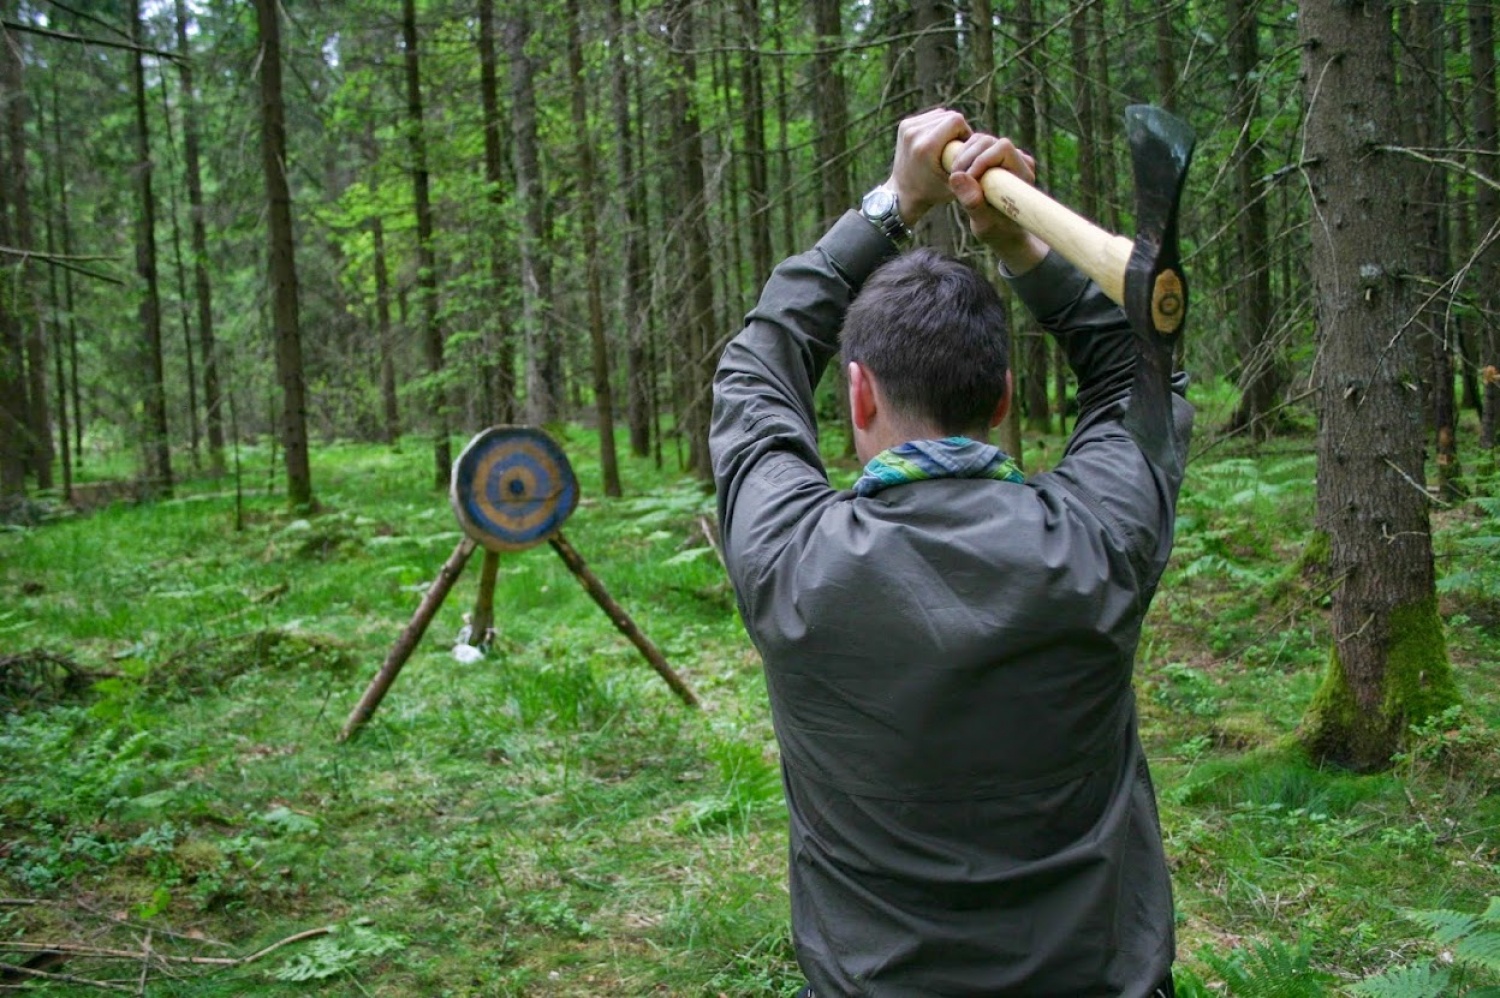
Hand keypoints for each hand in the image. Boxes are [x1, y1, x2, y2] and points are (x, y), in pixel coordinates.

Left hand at [883, 108, 971, 224]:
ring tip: (948, 145)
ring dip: (948, 126)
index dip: (965, 132)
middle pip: (948, 115)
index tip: (963, 148)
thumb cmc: (933, 191)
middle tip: (956, 148)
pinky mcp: (904, 125)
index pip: (956, 120)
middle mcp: (914, 133)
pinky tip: (938, 141)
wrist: (903, 193)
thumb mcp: (957, 182)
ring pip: (940, 114)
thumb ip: (971, 164)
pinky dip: (938, 125)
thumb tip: (987, 144)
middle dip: (957, 129)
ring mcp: (907, 128)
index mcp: (926, 147)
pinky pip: (930, 117)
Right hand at [947, 134, 1048, 272]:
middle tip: (954, 177)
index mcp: (1023, 174)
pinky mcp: (993, 157)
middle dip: (968, 157)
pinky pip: (975, 144)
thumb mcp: (983, 223)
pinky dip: (962, 155)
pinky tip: (956, 172)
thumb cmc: (997, 231)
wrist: (1003, 231)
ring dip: (962, 155)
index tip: (967, 179)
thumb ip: (972, 202)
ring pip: (980, 140)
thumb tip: (956, 177)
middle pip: (989, 141)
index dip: (982, 159)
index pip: (1003, 148)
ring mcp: (1006, 156)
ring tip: (954, 176)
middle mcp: (1018, 160)